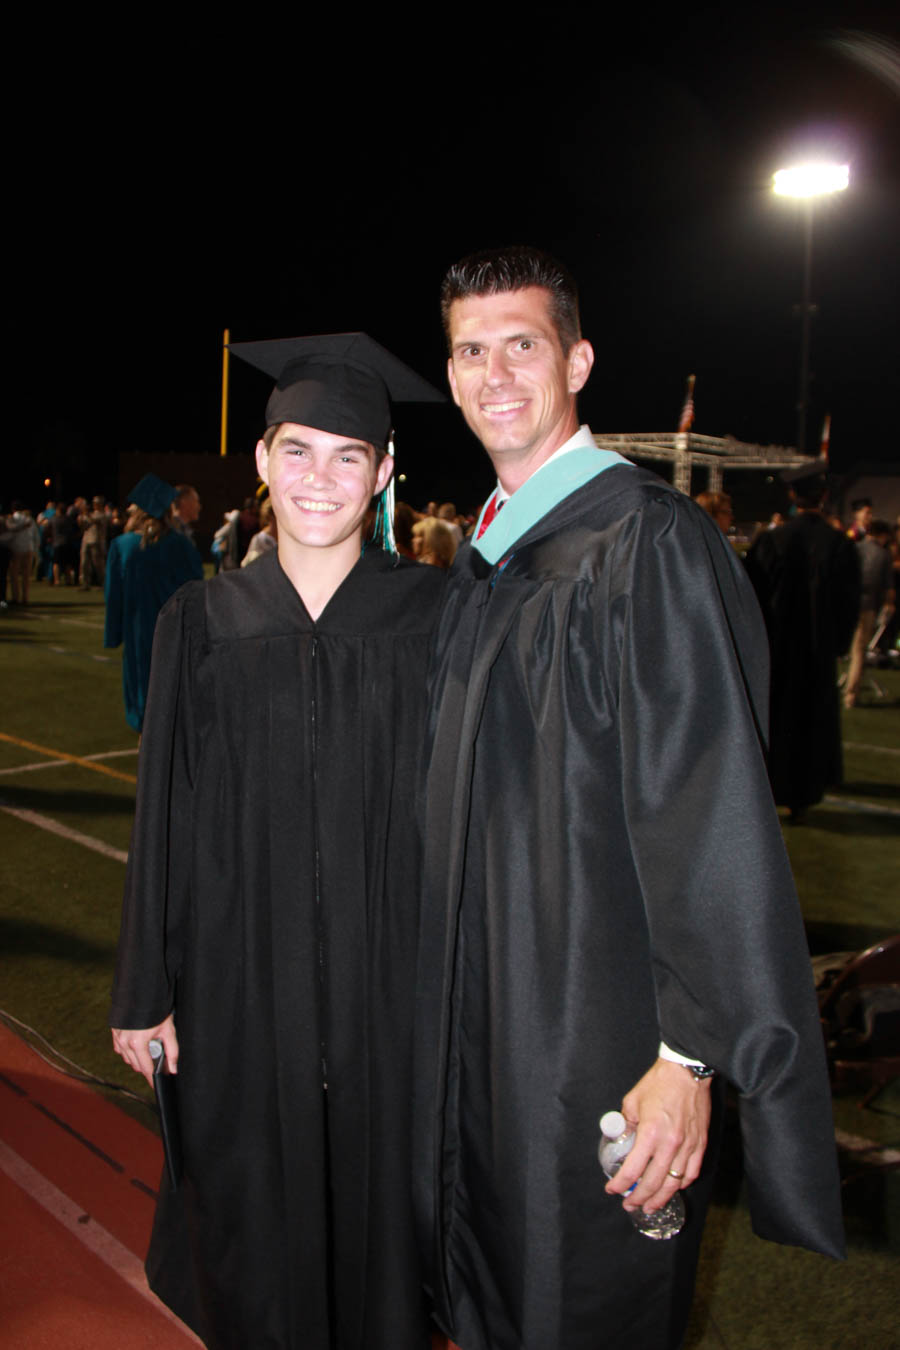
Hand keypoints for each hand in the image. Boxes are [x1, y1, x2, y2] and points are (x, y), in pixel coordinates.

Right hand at [111, 1013, 178, 1086]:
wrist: (141, 993)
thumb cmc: (156, 1011)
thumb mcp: (168, 1030)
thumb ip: (172, 1051)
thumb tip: (173, 1069)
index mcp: (138, 1044)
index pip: (146, 1069)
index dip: (152, 1079)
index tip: (156, 1085)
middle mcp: (125, 1044)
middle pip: (137, 1065)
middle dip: (147, 1065)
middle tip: (158, 1056)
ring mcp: (118, 1039)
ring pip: (128, 1059)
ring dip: (138, 1058)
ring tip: (149, 1046)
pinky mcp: (114, 1034)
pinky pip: (120, 1050)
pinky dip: (128, 1051)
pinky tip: (137, 1044)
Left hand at [604, 1057, 710, 1213]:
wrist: (687, 1072)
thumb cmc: (659, 1083)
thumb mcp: (632, 1101)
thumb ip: (626, 1122)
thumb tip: (622, 1137)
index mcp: (650, 1134)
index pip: (632, 1170)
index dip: (620, 1184)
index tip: (611, 1189)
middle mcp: (670, 1145)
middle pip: (653, 1183)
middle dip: (638, 1198)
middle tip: (629, 1204)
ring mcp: (687, 1146)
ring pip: (674, 1183)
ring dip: (660, 1198)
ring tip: (650, 1206)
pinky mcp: (700, 1144)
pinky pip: (692, 1172)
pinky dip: (682, 1184)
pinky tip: (674, 1188)